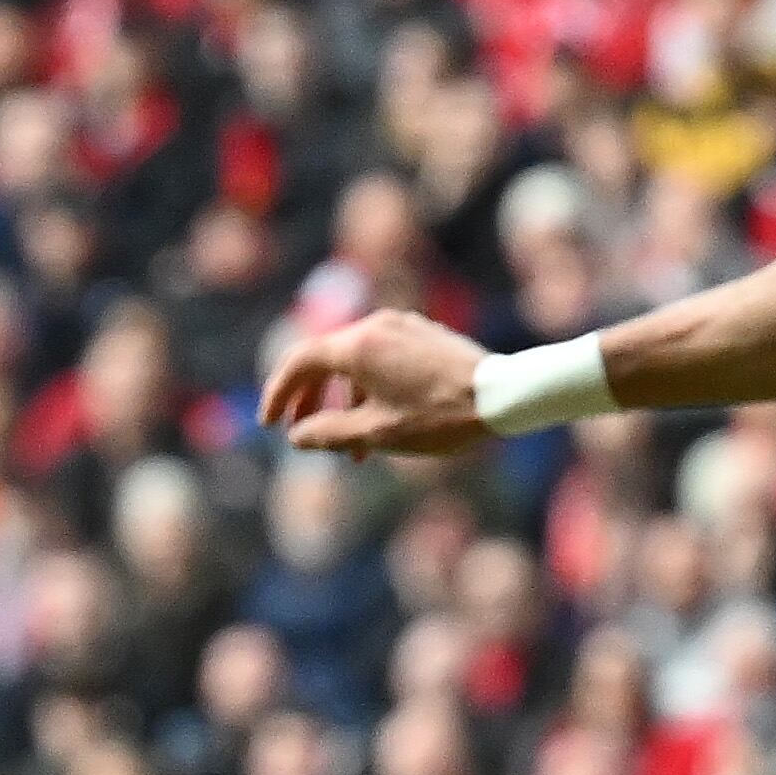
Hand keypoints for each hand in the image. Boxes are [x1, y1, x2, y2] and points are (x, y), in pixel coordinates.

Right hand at [260, 310, 492, 459]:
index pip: (299, 363)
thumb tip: (297, 437)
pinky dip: (373, 389)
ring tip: (353, 449)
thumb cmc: (441, 416)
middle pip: (326, 361)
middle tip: (302, 434)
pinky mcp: (425, 336)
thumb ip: (330, 434)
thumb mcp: (378, 434)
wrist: (505, 395)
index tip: (270, 424)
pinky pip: (384, 360)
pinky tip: (384, 424)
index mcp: (356, 345)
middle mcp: (375, 325)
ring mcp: (403, 327)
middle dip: (311, 401)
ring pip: (357, 364)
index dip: (279, 394)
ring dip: (346, 403)